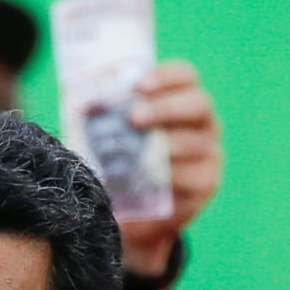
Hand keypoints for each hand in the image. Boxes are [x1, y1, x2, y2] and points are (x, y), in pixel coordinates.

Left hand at [121, 59, 221, 272]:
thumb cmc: (124, 163)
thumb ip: (107, 119)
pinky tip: (146, 177)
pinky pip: (190, 176)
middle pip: (198, 104)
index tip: (140, 85)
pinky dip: (167, 175)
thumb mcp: (116, 137)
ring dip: (162, 145)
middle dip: (165, 108)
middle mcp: (203, 123)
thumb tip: (80, 105)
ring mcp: (209, 153)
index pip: (185, 77)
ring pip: (193, 142)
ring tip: (133, 152)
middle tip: (133, 118)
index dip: (167, 76)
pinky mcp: (205, 183)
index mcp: (182, 102)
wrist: (138, 213)